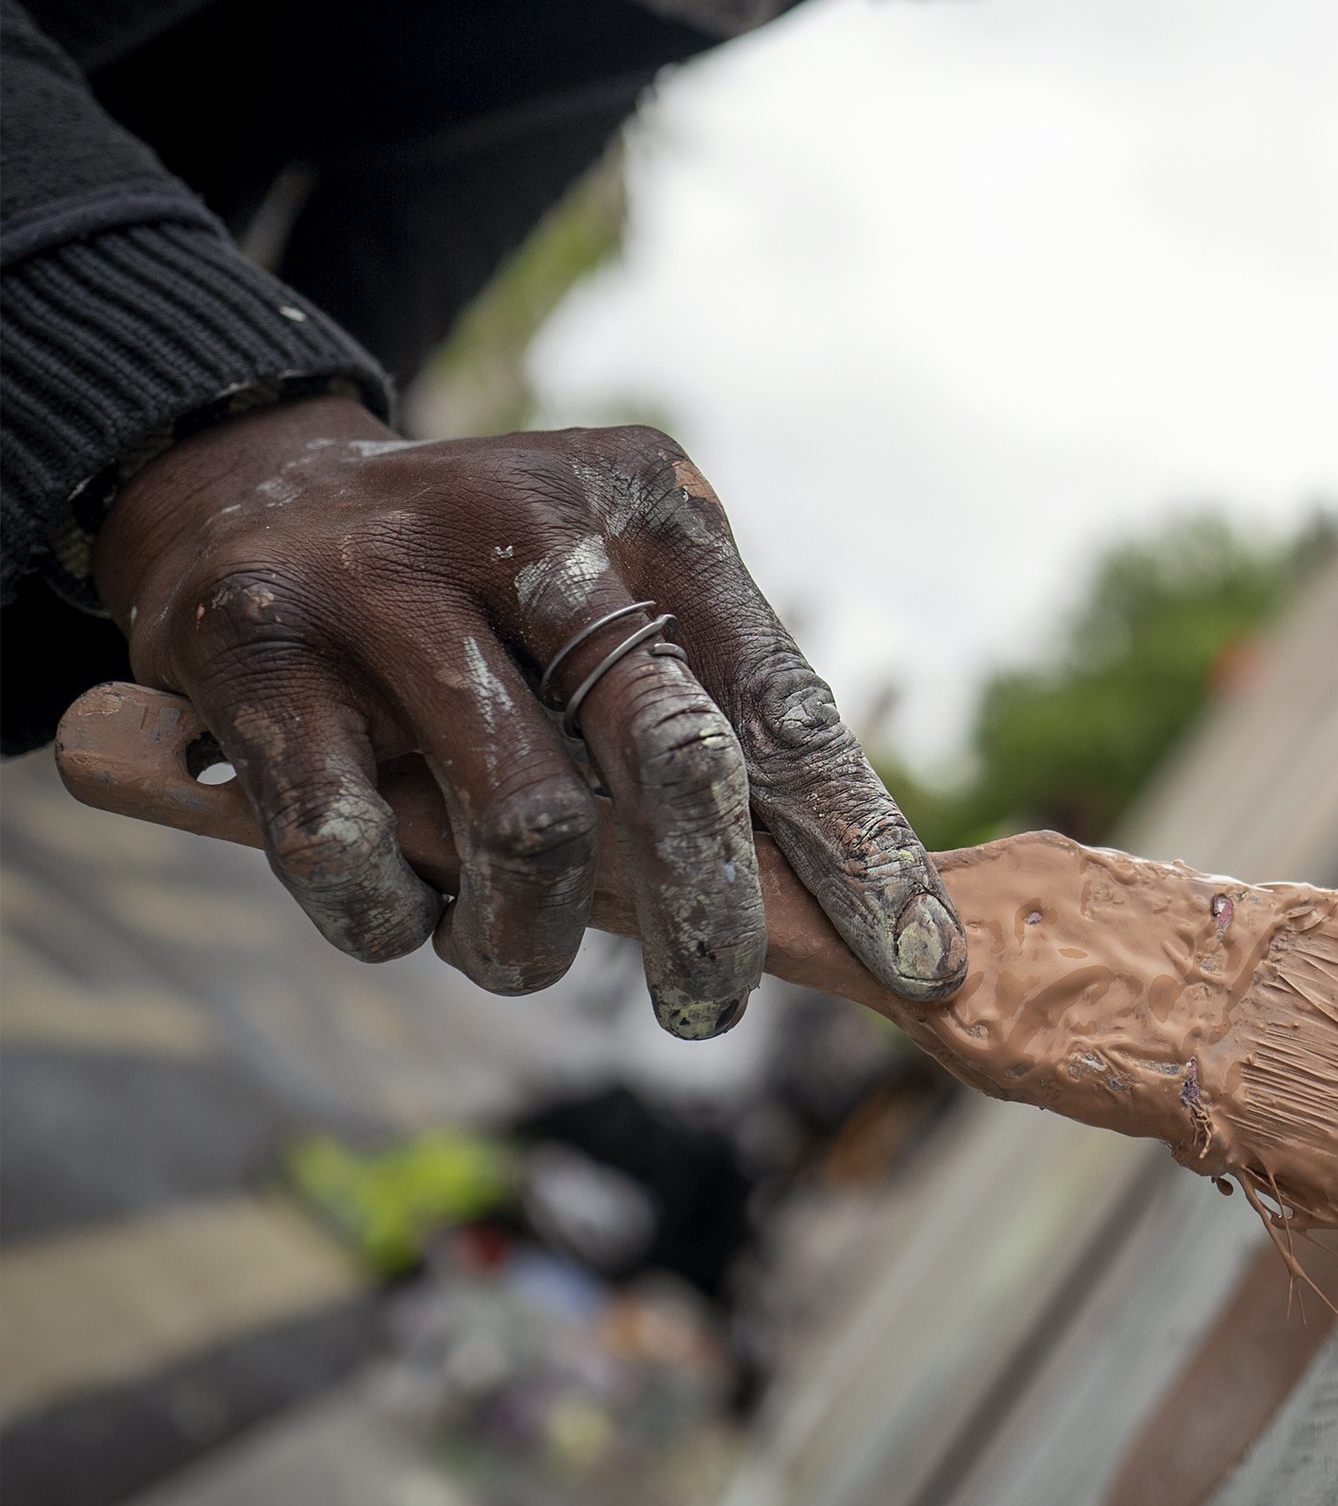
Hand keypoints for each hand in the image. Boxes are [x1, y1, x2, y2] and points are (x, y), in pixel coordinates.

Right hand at [92, 400, 964, 1037]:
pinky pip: (353, 852)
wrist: (248, 496)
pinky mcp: (261, 653)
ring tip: (518, 953)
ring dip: (532, 941)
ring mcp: (385, 581)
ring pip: (526, 826)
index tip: (920, 966)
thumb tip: (827, 913)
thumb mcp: (607, 608)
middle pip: (674, 761)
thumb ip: (700, 722)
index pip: (781, 704)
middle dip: (713, 919)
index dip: (856, 848)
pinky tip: (404, 909)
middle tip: (713, 1009)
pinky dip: (393, 923)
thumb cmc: (481, 599)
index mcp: (647, 510)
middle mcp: (527, 524)